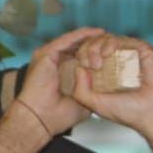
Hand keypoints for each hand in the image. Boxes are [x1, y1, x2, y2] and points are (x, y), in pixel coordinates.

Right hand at [0, 28, 101, 152]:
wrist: (40, 119)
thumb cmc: (56, 116)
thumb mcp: (82, 102)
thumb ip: (91, 91)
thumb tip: (103, 86)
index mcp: (62, 74)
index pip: (80, 58)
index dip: (96, 54)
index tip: (112, 52)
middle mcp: (55, 63)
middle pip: (77, 47)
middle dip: (95, 43)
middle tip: (111, 39)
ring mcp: (49, 57)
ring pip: (73, 41)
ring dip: (90, 38)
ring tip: (106, 34)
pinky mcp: (46, 53)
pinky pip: (67, 40)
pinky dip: (82, 35)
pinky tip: (96, 33)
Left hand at [66, 33, 152, 139]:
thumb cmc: (130, 112)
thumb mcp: (96, 104)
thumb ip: (81, 90)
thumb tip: (77, 68)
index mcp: (105, 73)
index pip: (87, 56)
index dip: (80, 56)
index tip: (80, 67)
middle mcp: (117, 62)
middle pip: (95, 44)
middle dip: (86, 50)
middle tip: (87, 63)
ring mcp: (129, 55)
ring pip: (106, 39)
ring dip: (96, 46)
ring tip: (96, 62)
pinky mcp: (142, 50)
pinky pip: (123, 39)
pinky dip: (111, 43)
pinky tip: (107, 53)